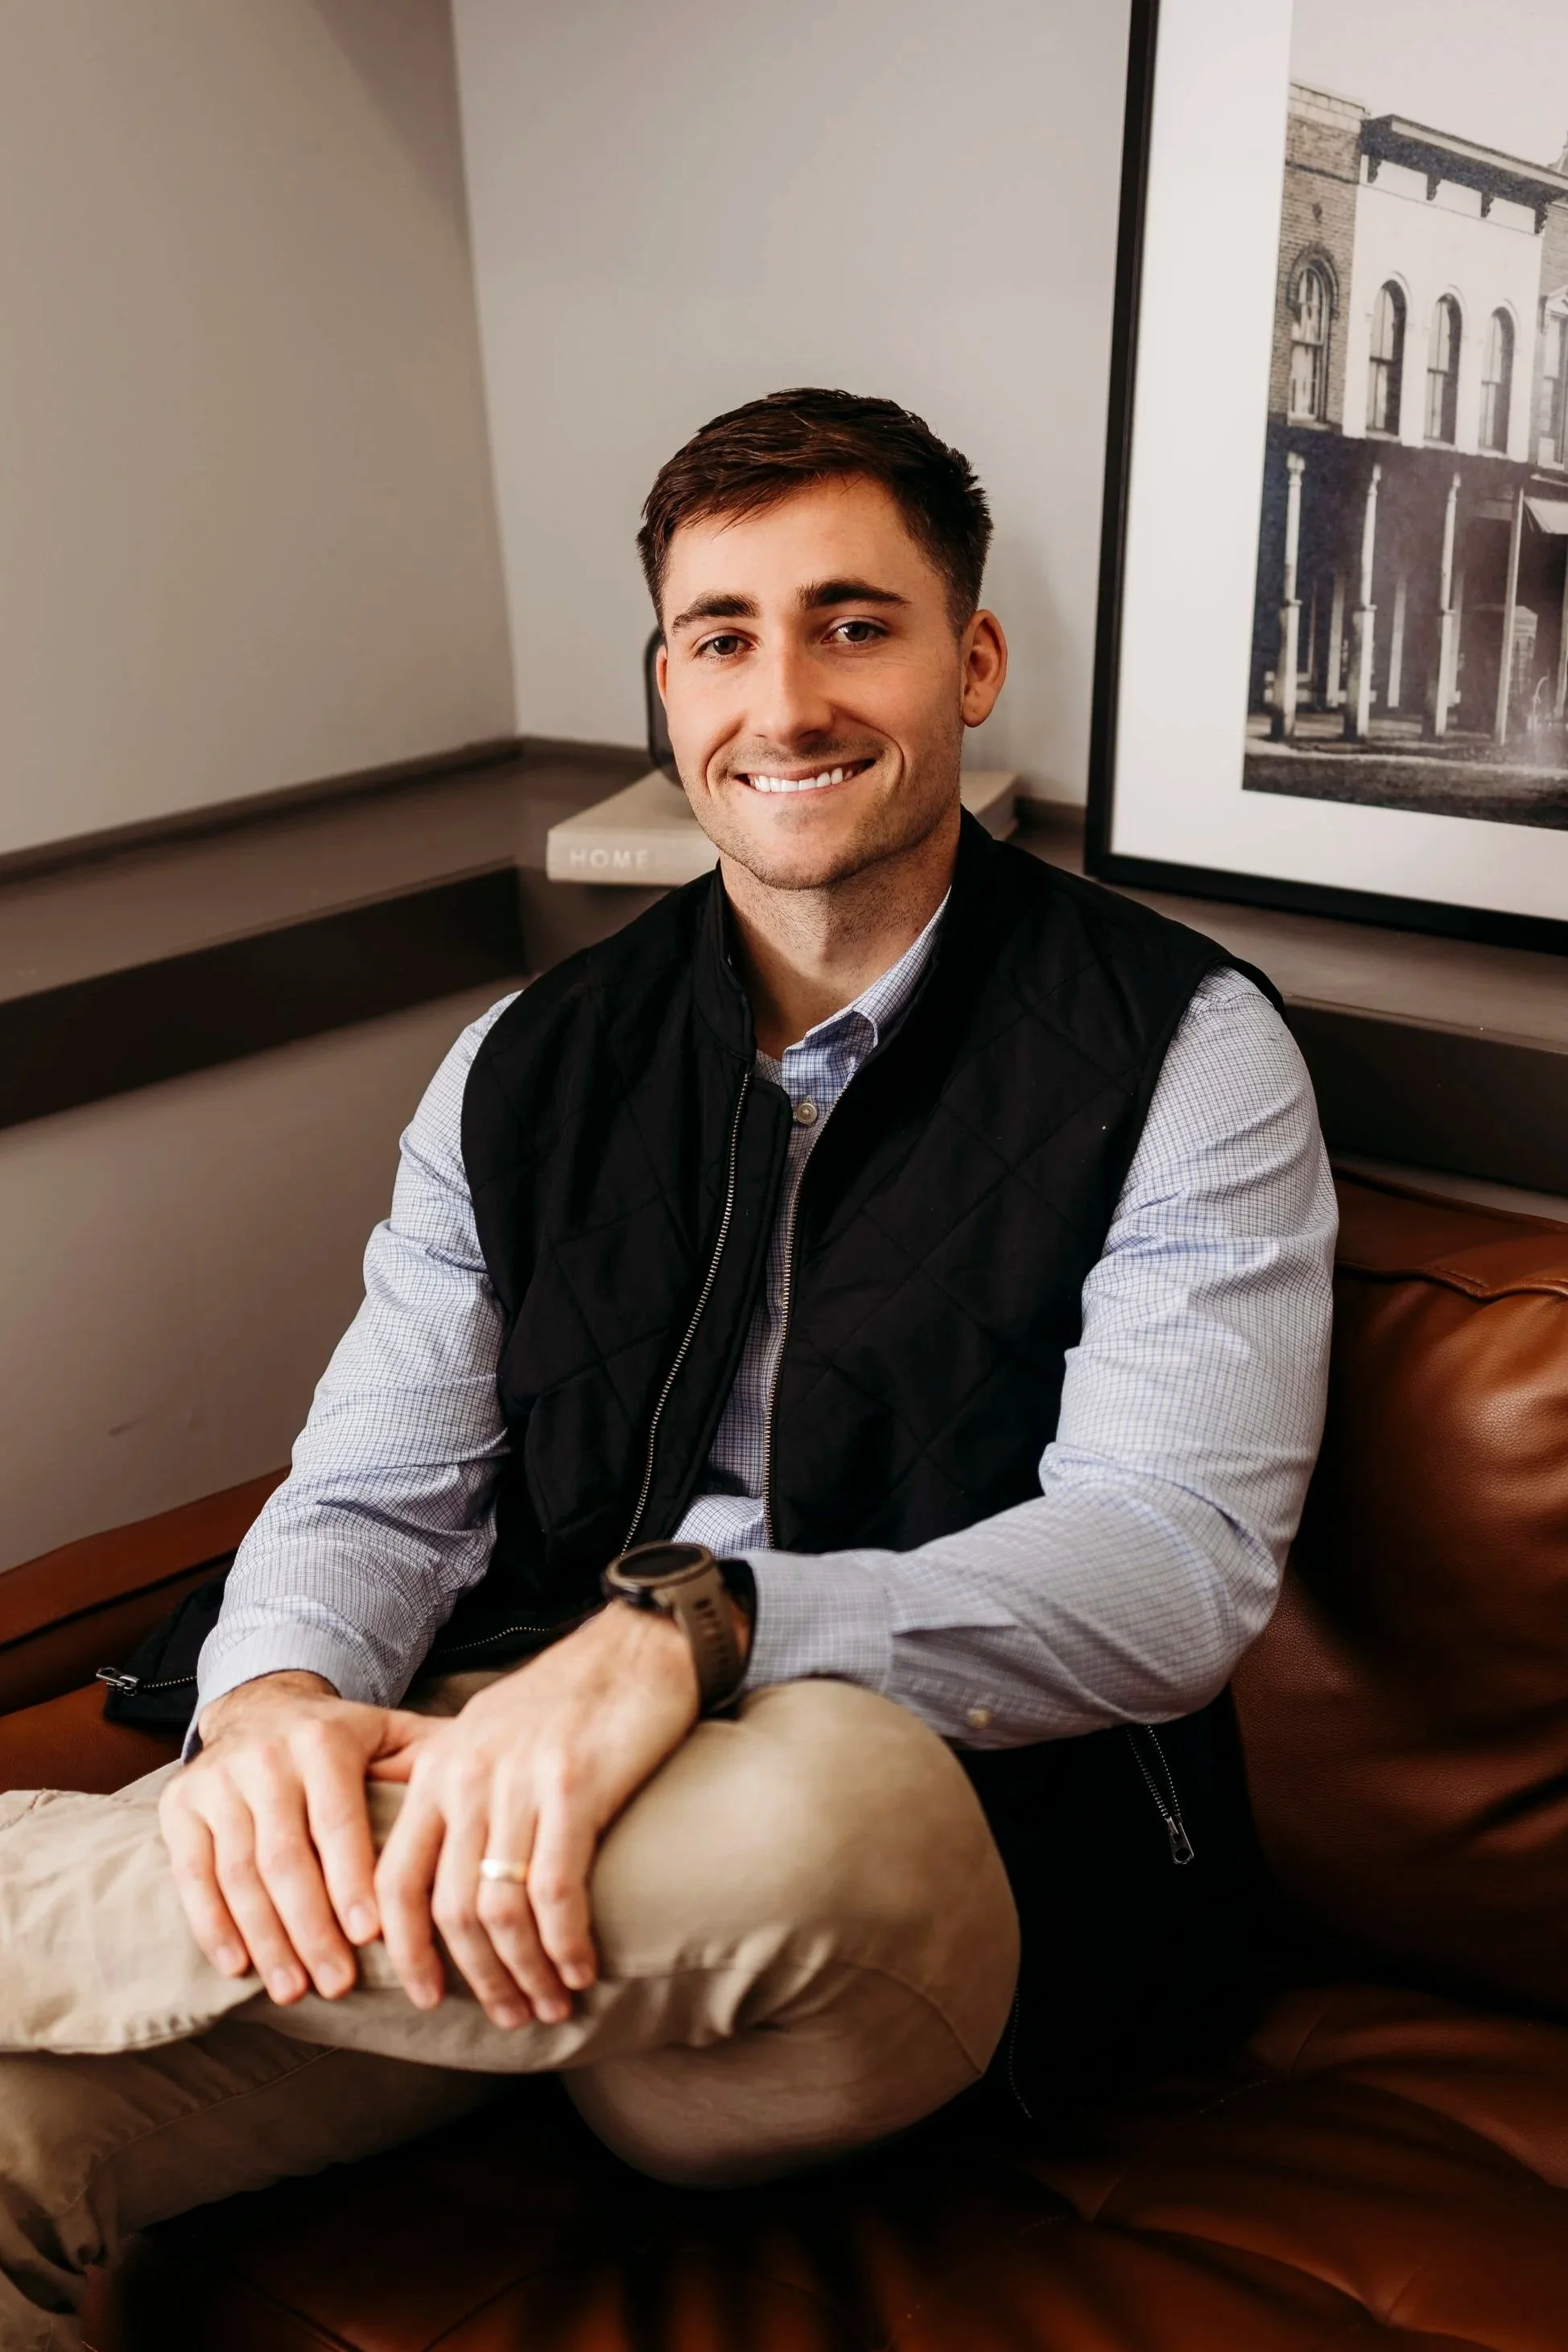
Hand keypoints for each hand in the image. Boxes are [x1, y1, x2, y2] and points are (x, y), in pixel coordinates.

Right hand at [157, 1671, 422, 2005]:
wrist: (259, 1706)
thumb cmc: (339, 1739)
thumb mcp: (389, 1733)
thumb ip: (432, 1760)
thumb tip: (491, 1794)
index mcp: (323, 1741)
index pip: (338, 1821)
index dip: (352, 1880)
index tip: (372, 1937)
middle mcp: (265, 1757)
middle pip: (285, 1857)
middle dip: (311, 1928)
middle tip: (337, 1984)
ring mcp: (216, 1781)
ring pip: (238, 1873)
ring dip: (266, 1939)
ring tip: (294, 1990)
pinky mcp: (178, 1805)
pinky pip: (192, 1874)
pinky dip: (212, 1925)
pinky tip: (237, 1966)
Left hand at [369, 1599, 732, 2030]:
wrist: (637, 1644)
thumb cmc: (569, 1697)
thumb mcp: (487, 1730)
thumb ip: (452, 1786)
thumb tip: (428, 1857)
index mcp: (439, 1769)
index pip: (393, 1879)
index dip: (405, 1949)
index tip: (425, 1996)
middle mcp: (467, 1777)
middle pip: (448, 1908)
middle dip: (476, 1976)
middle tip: (508, 2015)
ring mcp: (519, 1781)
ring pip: (499, 1909)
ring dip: (522, 1972)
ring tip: (549, 2004)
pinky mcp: (574, 1785)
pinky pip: (555, 1889)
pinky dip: (564, 1942)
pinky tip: (581, 1968)